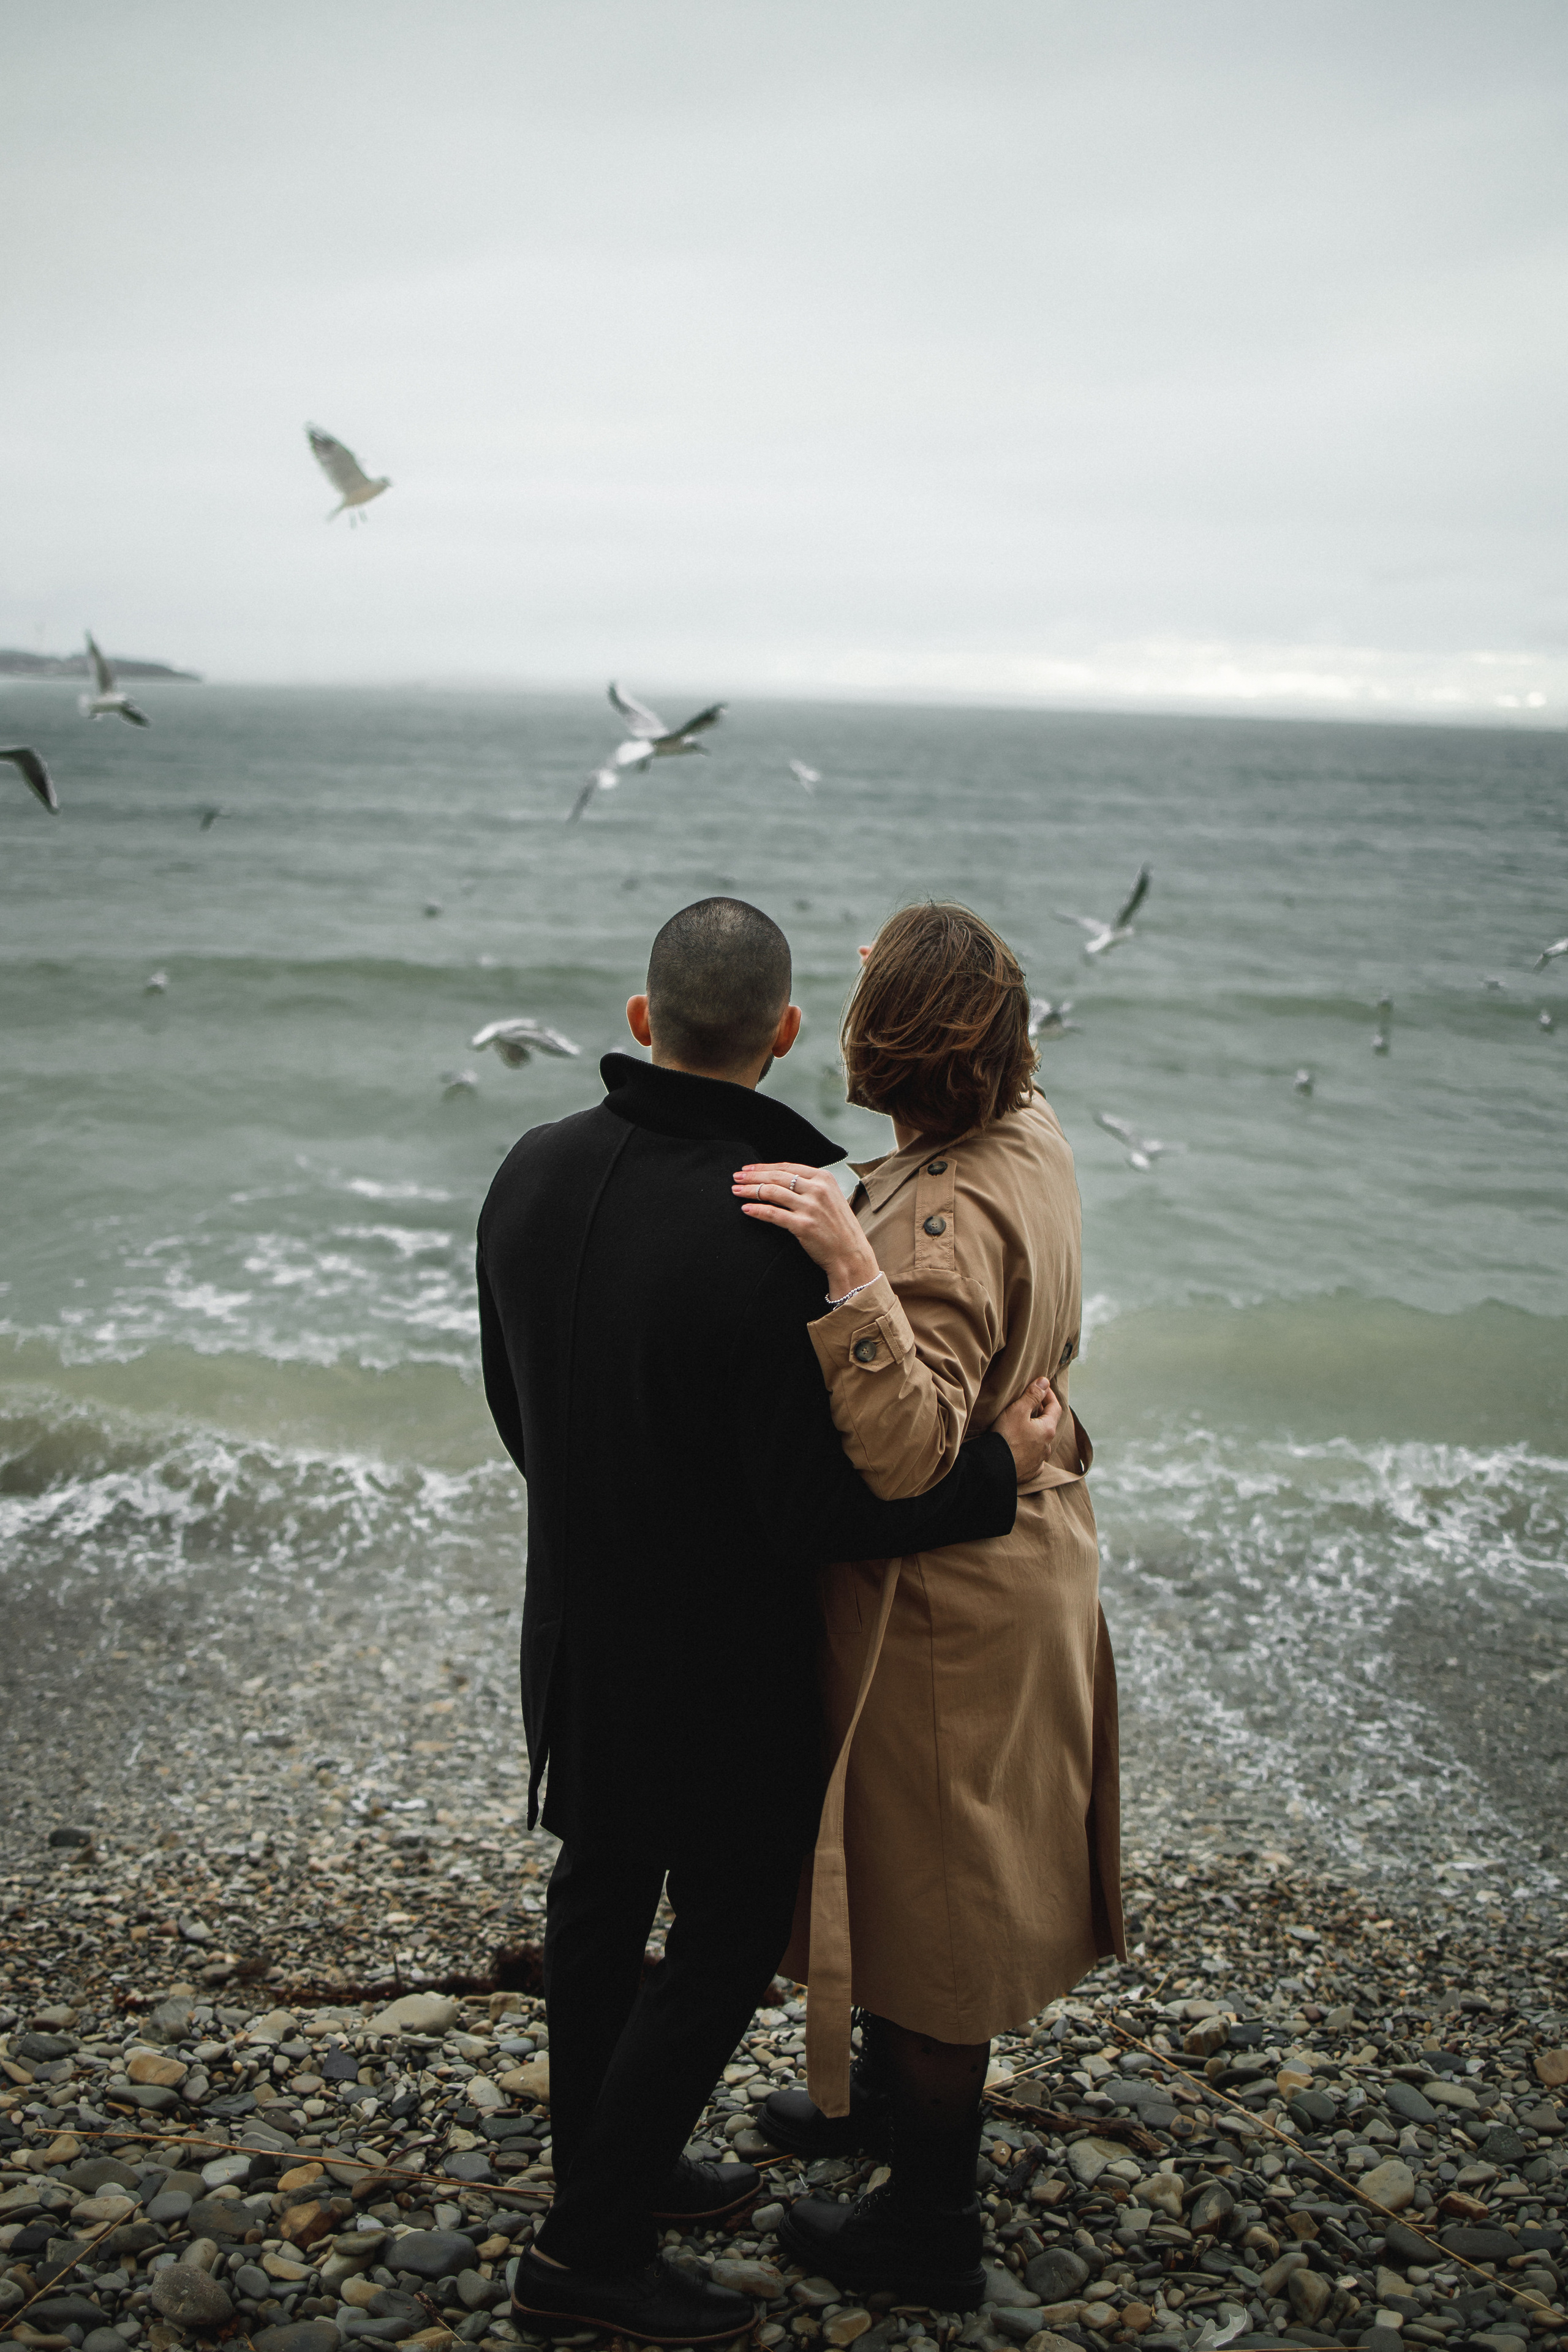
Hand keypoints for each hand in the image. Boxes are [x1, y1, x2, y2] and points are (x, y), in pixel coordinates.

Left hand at [732, 1160, 880, 1297]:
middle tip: (736, 1176)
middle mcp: (817, 1189)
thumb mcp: (830, 1198)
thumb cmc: (838, 1228)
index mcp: (824, 1178)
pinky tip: (746, 1209)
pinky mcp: (803, 1225)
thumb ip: (811, 1186)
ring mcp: (810, 1207)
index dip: (764, 1166)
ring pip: (771, 1192)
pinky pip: (772, 1214)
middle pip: (776, 1177)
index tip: (749, 1168)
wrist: (850, 1254)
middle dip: (753, 1176)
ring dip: (749, 1190)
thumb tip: (782, 1179)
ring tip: (736, 1190)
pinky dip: (756, 1210)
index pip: (787, 1166)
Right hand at [993, 1377, 1060, 1483]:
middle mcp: (1047, 1446)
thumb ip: (1032, 1395)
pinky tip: (1022, 1448)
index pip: (1055, 1407)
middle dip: (1042, 1413)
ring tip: (1023, 1426)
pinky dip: (1030, 1450)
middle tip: (1031, 1404)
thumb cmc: (1006, 1437)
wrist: (994, 1467)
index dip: (1049, 1395)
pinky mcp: (1030, 1471)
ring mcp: (1039, 1460)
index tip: (1041, 1387)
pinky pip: (1034, 1458)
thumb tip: (1045, 1382)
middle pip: (1048, 1425)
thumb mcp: (1018, 1410)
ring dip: (1035, 1432)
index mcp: (1047, 1430)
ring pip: (1041, 1442)